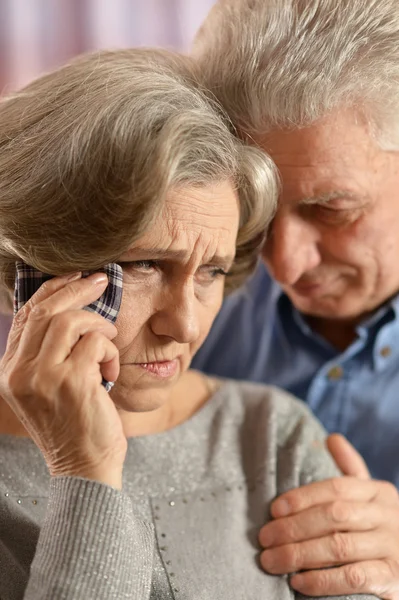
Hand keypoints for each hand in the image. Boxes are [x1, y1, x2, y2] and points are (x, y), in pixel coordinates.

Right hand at [0, 272, 126, 488]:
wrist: (84, 468)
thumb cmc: (74, 424)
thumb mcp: (48, 387)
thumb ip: (47, 353)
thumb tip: (69, 307)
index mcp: (10, 372)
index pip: (25, 316)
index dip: (52, 289)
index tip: (75, 276)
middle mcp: (18, 373)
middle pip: (46, 311)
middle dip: (77, 289)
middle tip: (102, 280)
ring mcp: (42, 377)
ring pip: (70, 321)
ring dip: (99, 324)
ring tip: (109, 340)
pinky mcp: (71, 382)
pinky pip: (96, 342)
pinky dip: (109, 349)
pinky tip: (110, 370)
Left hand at [259, 434, 398, 598]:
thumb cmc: (378, 528)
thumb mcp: (369, 497)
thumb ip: (350, 470)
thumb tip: (332, 438)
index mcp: (378, 491)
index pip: (336, 488)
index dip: (302, 497)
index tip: (274, 509)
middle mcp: (388, 516)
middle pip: (334, 516)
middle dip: (294, 527)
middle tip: (265, 538)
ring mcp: (392, 548)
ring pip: (339, 547)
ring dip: (299, 555)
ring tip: (272, 560)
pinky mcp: (392, 578)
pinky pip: (352, 578)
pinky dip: (322, 580)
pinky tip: (298, 582)